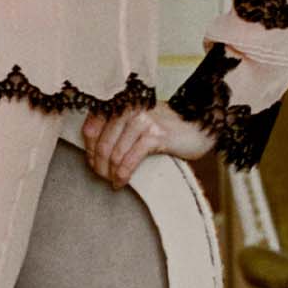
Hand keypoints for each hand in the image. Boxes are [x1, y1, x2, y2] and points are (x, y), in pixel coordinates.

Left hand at [81, 105, 215, 187]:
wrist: (200, 127)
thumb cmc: (165, 128)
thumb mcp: (137, 123)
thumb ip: (115, 129)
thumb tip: (91, 151)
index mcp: (121, 105)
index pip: (91, 129)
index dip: (88, 150)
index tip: (92, 163)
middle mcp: (129, 110)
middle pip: (101, 143)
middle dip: (98, 165)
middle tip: (101, 177)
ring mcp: (142, 122)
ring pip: (114, 153)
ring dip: (109, 172)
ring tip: (112, 181)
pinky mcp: (155, 136)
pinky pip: (130, 159)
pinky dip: (123, 174)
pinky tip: (121, 182)